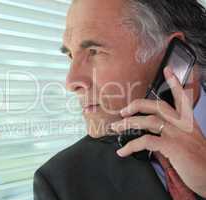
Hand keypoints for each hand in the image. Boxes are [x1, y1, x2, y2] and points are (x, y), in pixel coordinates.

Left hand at [110, 67, 205, 196]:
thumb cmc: (199, 162)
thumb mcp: (189, 143)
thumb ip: (173, 135)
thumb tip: (152, 135)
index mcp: (188, 122)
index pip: (182, 98)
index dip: (175, 83)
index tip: (168, 70)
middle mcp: (183, 125)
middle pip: (157, 106)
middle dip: (136, 105)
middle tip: (122, 111)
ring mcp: (177, 134)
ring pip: (147, 121)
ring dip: (128, 124)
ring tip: (116, 128)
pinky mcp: (172, 146)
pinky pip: (145, 141)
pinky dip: (130, 146)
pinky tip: (122, 151)